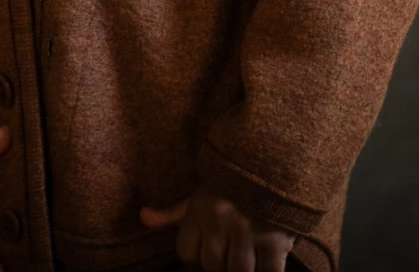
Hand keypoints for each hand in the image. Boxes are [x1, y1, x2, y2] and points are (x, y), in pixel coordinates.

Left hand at [140, 190, 294, 271]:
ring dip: (242, 268)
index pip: (187, 253)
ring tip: (247, 254)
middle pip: (212, 266)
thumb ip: (172, 212)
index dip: (198, 252)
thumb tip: (143, 217)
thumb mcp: (198, 193)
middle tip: (232, 246)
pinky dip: (268, 271)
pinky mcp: (276, 239)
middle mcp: (221, 221)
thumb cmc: (230, 181)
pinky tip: (266, 260)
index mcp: (200, 209)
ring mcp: (249, 231)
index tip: (211, 242)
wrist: (272, 158)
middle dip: (221, 261)